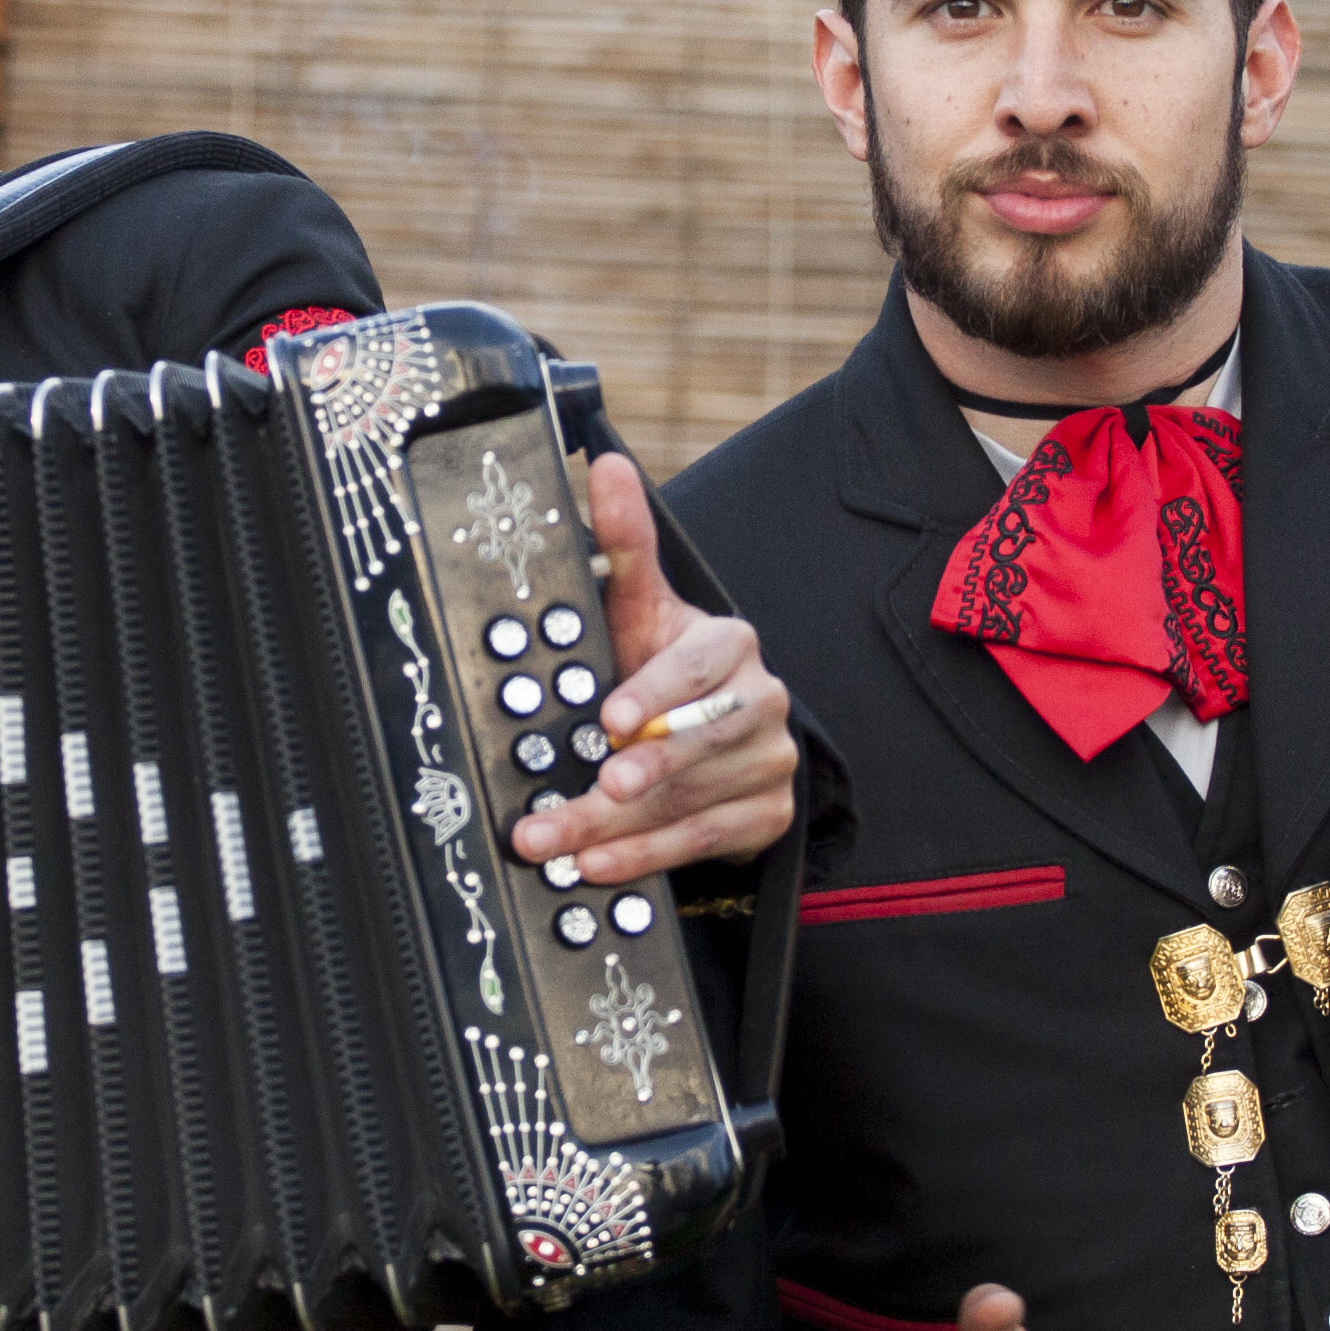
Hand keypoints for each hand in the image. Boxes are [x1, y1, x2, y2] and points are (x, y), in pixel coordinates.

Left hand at [510, 452, 797, 886]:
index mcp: (731, 645)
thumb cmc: (660, 668)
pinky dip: (650, 856)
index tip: (608, 721)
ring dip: (621, 828)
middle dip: (635, 775)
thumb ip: (625, 547)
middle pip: (695, 743)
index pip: (699, 667)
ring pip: (694, 799)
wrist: (714, 741)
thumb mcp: (640, 611)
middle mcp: (762, 701)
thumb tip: (606, 465)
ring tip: (558, 841)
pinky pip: (708, 840)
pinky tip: (600, 865)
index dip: (655, 694)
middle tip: (590, 791)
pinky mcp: (768, 814)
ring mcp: (772, 761)